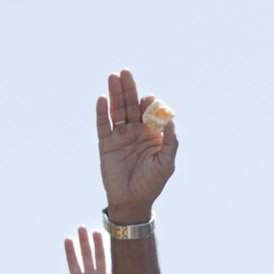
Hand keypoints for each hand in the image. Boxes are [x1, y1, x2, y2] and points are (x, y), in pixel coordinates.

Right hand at [96, 68, 177, 222]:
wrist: (132, 201)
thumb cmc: (152, 183)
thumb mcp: (166, 163)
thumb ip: (171, 142)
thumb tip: (171, 121)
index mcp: (151, 133)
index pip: (149, 111)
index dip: (149, 103)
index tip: (149, 100)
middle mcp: (135, 131)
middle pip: (131, 105)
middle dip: (129, 88)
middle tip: (125, 72)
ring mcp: (120, 136)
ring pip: (117, 111)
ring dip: (115, 94)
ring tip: (113, 78)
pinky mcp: (105, 144)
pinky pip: (103, 125)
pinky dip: (102, 113)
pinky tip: (102, 99)